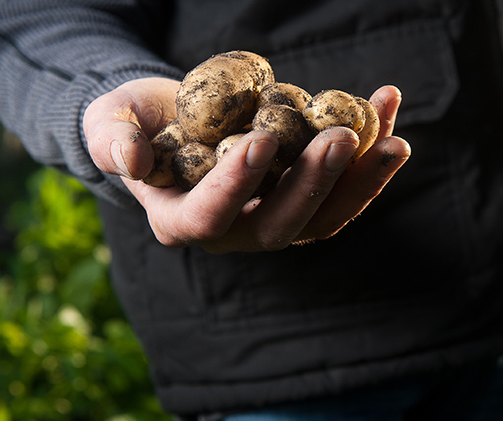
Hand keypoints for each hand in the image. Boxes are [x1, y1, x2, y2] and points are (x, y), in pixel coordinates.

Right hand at [83, 78, 409, 252]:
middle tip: (343, 137)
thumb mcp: (108, 123)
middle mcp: (234, 231)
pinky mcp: (304, 197)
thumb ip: (112, 140)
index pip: (210, 215)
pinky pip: (343, 186)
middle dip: (315, 183)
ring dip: (361, 180)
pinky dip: (369, 154)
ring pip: (325, 216)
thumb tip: (131, 160)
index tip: (263, 140)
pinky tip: (388, 107)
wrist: (169, 118)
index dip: (237, 184)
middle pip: (282, 225)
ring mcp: (274, 217)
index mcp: (181, 220)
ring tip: (394, 139)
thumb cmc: (132, 121)